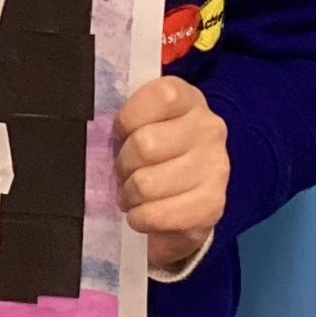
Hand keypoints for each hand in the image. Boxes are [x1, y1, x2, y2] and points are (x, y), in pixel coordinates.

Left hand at [112, 75, 228, 275]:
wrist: (188, 196)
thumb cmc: (156, 152)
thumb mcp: (144, 123)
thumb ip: (127, 119)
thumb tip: (100, 131)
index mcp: (189, 99)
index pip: (159, 98)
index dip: (129, 118)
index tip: (123, 133)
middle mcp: (209, 128)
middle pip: (145, 145)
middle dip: (124, 164)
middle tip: (124, 172)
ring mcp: (215, 167)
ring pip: (146, 184)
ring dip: (129, 194)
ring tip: (133, 194)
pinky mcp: (211, 204)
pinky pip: (156, 214)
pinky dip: (139, 218)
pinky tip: (143, 213)